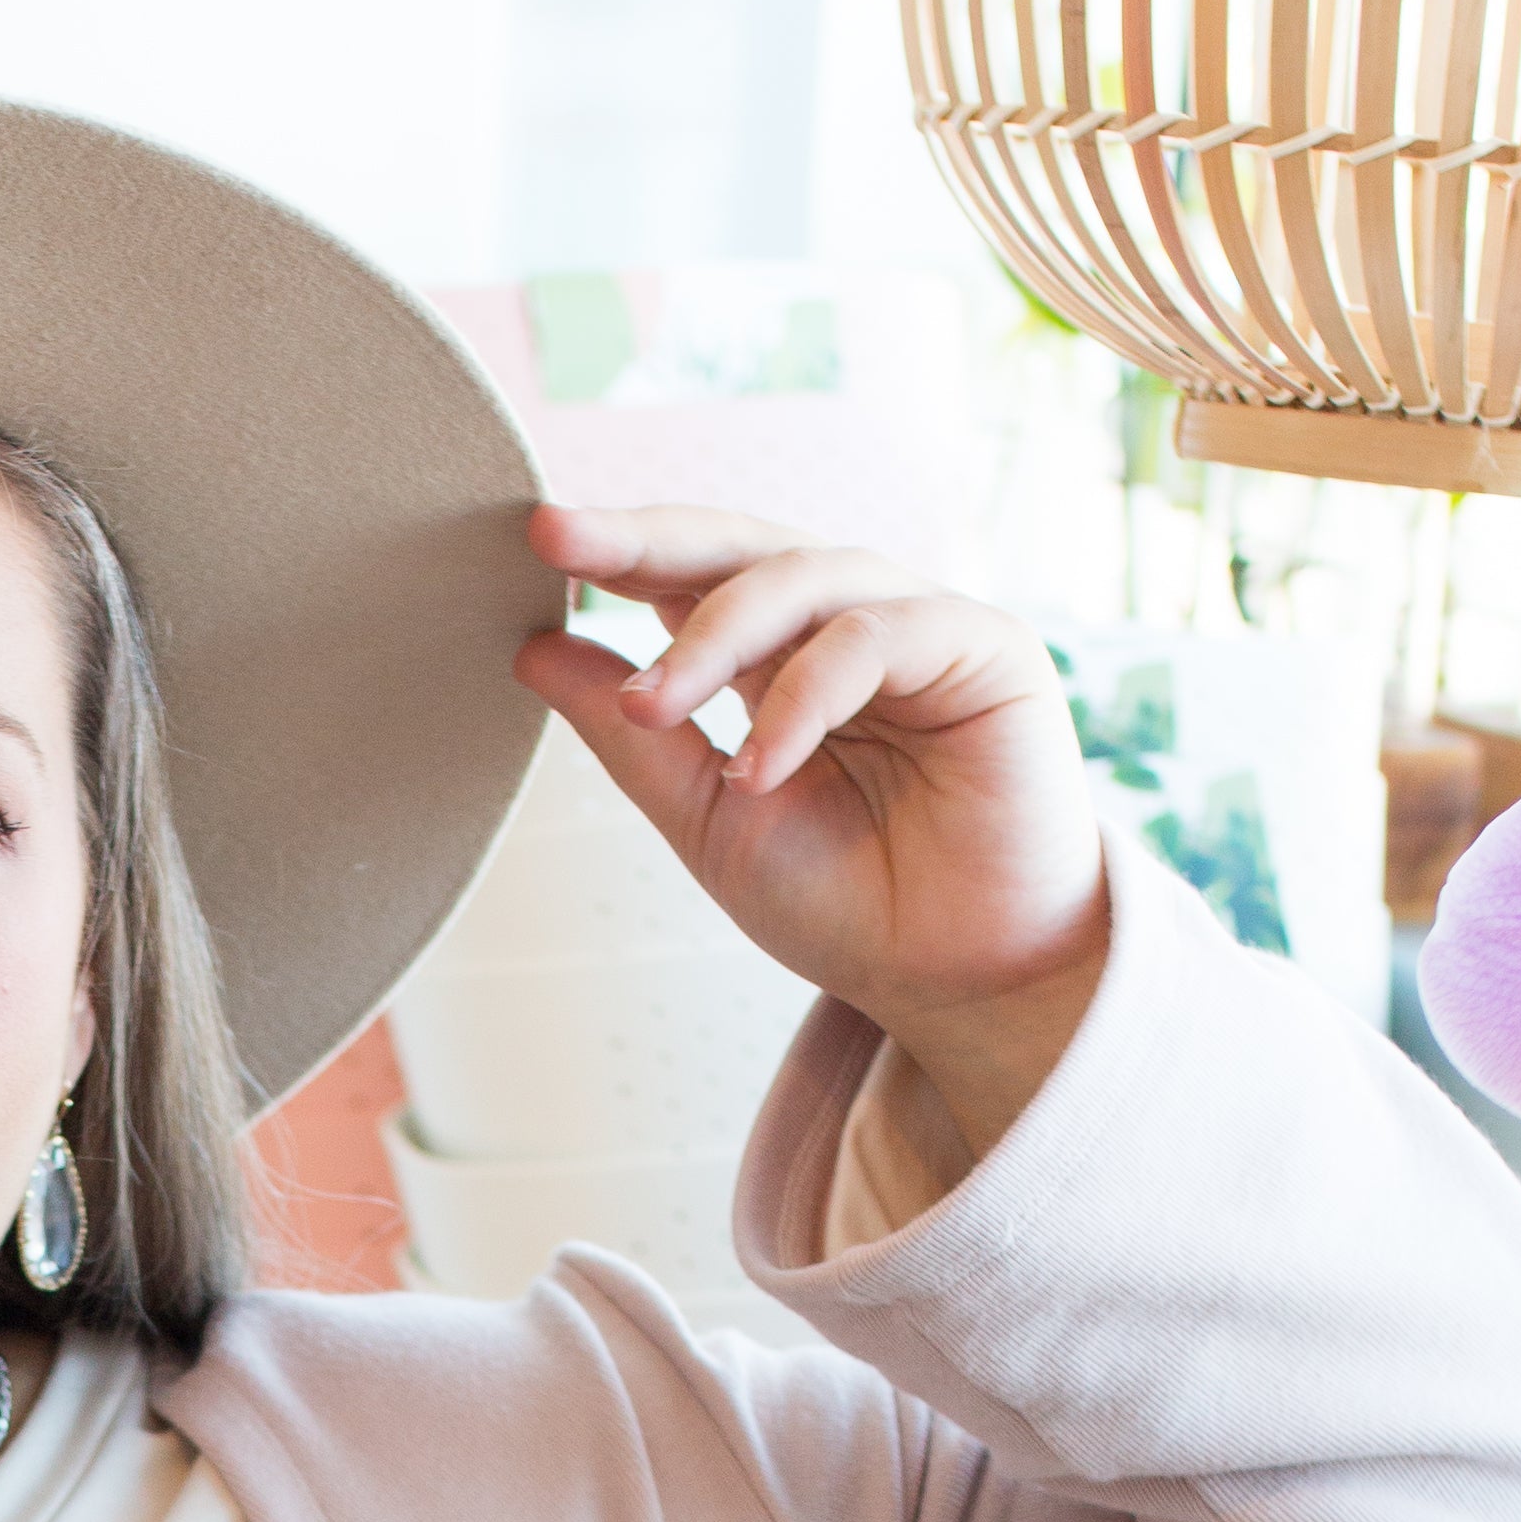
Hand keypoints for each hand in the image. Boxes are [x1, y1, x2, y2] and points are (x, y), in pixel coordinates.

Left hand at [515, 503, 1108, 1156]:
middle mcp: (849, 625)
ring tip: (651, 709)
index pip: (692, 578)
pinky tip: (760, 769)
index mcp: (780, 659)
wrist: (958, 983)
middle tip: (564, 539)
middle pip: (741, 545)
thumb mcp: (708, 821)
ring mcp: (919, 627)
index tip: (537, 539)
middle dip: (648, 538)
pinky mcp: (986, 646)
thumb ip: (632, 738)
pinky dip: (804, 696)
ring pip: (802, 578)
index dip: (620, 552)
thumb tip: (534, 648)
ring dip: (711, 639)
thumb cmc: (850, 907)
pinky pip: (875, 637)